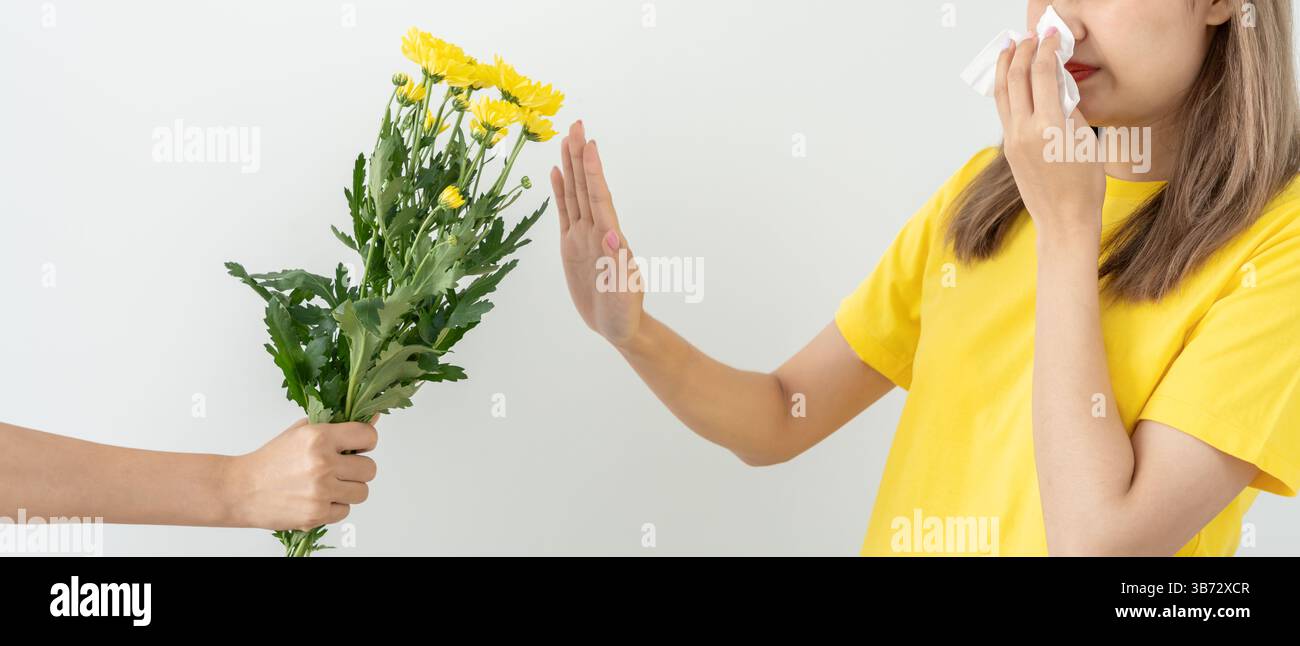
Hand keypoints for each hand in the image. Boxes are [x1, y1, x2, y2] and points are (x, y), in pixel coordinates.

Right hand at [223, 417, 378, 530]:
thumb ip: (337, 426)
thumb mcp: (302, 432)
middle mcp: (322, 463)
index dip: (366, 442)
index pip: (369, 436)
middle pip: (370, 469)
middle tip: (340, 469)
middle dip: (358, 469)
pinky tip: (317, 499)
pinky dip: (334, 507)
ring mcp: (320, 491)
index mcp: (319, 437)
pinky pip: (346, 511)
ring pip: (363, 492)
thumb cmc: (272, 459)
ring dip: (349, 490)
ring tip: (329, 485)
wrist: (240, 489)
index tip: (358, 446)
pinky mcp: (316, 514)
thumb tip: (373, 418)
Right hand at [550, 120, 644, 347]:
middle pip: (587, 187)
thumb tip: (613, 234)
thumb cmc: (625, 314)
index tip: (589, 144)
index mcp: (610, 238)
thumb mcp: (624, 291)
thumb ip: (619, 264)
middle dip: (581, 157)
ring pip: (576, 194)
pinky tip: (557, 174)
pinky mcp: (572, 246)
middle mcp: (597, 230)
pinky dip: (562, 192)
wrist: (619, 327)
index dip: (594, 171)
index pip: (600, 197)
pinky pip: (565, 213)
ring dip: (571, 167)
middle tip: (575, 125)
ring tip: (565, 140)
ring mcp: (584, 236)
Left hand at [995, 29, 1105, 240]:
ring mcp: (1013, 140)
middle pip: (1016, 77)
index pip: (1043, 73)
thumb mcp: (1085, 140)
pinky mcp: (1008, 149)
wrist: (1064, 219)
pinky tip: (1010, 78)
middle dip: (1022, 51)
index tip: (1051, 36)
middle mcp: (1025, 131)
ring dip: (1005, 66)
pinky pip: (1004, 111)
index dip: (1045, 49)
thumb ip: (1070, 108)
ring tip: (1009, 47)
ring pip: (1002, 93)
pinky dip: (1005, 89)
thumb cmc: (1085, 185)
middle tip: (1030, 36)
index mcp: (1049, 126)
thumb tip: (1059, 83)